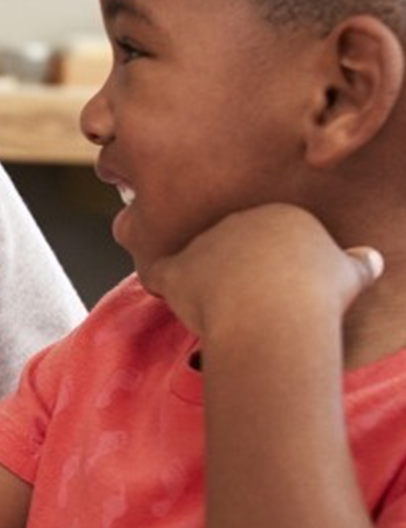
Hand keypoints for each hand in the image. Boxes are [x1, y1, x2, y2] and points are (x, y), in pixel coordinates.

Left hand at [144, 203, 381, 341]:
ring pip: (196, 260)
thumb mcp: (349, 275)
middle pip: (230, 246)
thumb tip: (369, 260)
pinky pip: (160, 273)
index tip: (277, 290)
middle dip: (235, 270)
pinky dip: (161, 284)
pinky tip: (166, 295)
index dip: (269, 265)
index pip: (268, 237)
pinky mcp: (178, 268)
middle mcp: (237, 220)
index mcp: (280, 215)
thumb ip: (356, 264)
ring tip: (221, 311)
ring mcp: (204, 242)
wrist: (276, 311)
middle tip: (249, 303)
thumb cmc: (315, 295)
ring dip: (201, 283)